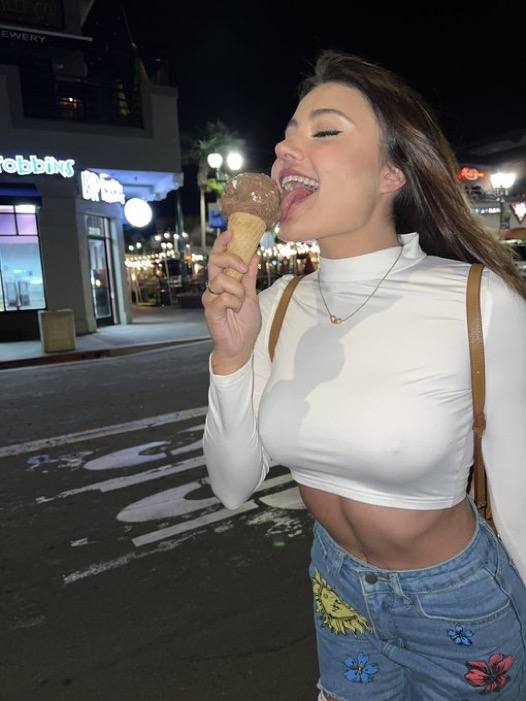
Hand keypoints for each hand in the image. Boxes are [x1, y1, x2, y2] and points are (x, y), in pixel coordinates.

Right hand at [202, 229, 261, 362]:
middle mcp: (214, 286)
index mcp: (224, 280)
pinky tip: (234, 311)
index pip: (219, 257)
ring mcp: (211, 297)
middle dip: (231, 259)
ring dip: (238, 291)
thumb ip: (249, 276)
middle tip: (242, 268)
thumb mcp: (251, 294)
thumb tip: (254, 254)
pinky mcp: (210, 309)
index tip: (231, 231)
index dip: (223, 243)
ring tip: (240, 304)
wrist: (241, 345)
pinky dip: (235, 303)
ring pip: (223, 280)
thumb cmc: (244, 322)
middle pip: (216, 261)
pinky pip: (224, 297)